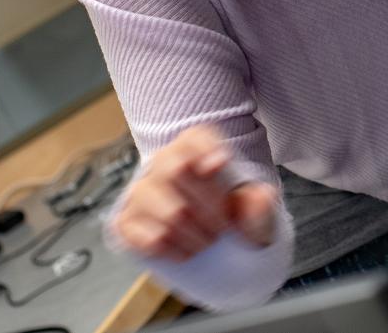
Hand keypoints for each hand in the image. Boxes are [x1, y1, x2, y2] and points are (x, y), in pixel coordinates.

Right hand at [112, 124, 277, 262]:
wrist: (212, 242)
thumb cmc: (234, 215)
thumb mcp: (256, 208)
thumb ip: (261, 203)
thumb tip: (259, 196)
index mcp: (195, 147)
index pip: (193, 137)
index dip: (204, 149)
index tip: (220, 166)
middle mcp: (163, 162)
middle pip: (176, 171)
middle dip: (208, 207)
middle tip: (222, 227)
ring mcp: (141, 192)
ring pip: (168, 211)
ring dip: (196, 235)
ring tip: (207, 241)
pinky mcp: (126, 221)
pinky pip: (149, 238)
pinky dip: (175, 250)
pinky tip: (186, 251)